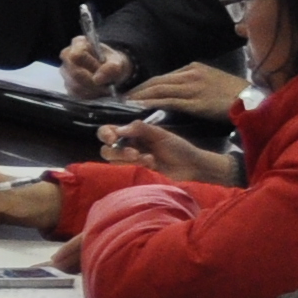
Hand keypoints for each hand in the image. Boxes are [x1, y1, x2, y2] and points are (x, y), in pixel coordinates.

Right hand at [60, 34, 131, 96]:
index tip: (101, 73)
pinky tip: (97, 91)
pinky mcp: (67, 86)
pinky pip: (76, 94)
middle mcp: (68, 57)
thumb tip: (98, 79)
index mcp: (79, 44)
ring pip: (75, 86)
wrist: (111, 71)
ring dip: (92, 89)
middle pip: (75, 73)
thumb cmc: (111, 62)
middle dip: (93, 81)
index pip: (75, 55)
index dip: (89, 66)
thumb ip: (111, 68)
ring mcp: (65, 72)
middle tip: (106, 84)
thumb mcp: (117, 62)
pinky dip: (89, 95)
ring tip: (104, 87)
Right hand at [97, 118, 235, 184]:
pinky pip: (126, 168)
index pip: (108, 130)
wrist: (191, 165)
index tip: (113, 139)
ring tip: (146, 158)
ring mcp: (132, 156)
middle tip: (134, 153)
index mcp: (133, 131)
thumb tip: (118, 130)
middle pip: (107, 148)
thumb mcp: (160, 134)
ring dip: (128, 160)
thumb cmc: (178, 146)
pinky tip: (152, 163)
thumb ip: (140, 129)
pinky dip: (139, 164)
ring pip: (114, 160)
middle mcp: (129, 143)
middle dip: (118, 152)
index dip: (106, 134)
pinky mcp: (137, 168)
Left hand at [127, 63, 247, 116]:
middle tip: (120, 99)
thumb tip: (174, 92)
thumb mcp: (210, 80)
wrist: (250, 99)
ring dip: (140, 97)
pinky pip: (168, 101)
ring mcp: (192, 87)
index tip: (132, 93)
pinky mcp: (194, 102)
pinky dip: (152, 103)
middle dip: (137, 91)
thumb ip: (192, 83)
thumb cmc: (232, 93)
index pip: (162, 77)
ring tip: (125, 104)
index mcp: (193, 68)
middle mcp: (190, 75)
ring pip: (158, 90)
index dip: (145, 85)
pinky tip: (140, 108)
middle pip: (156, 82)